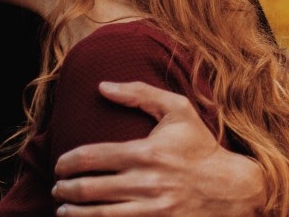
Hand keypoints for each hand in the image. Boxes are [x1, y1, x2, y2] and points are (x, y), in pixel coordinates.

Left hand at [52, 80, 264, 216]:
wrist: (231, 188)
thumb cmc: (200, 146)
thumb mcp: (178, 111)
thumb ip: (140, 93)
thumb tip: (102, 86)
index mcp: (146, 153)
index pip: (92, 157)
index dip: (67, 161)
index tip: (59, 164)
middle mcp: (146, 183)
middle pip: (89, 189)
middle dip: (65, 189)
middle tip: (57, 187)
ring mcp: (151, 210)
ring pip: (98, 215)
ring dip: (73, 213)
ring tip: (62, 209)